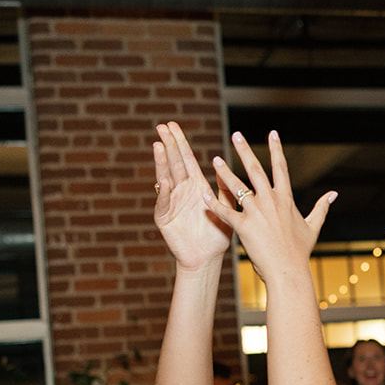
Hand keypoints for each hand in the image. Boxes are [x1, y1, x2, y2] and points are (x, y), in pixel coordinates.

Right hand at [152, 122, 232, 273]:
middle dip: (169, 145)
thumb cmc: (216, 235)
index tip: (173, 125)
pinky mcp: (164, 218)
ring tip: (158, 146)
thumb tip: (226, 167)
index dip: (180, 143)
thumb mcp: (225, 208)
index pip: (186, 159)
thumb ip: (225, 189)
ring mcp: (171, 203)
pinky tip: (164, 181)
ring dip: (162, 163)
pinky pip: (164, 203)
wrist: (207, 259)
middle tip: (162, 126)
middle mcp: (181, 191)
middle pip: (174, 164)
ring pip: (166, 178)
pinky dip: (165, 192)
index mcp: (196, 186)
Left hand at [203, 131, 334, 281]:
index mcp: (286, 199)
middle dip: (245, 151)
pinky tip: (204, 194)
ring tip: (215, 159)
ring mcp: (256, 213)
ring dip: (224, 172)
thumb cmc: (300, 251)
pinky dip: (214, 204)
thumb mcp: (313, 226)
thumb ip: (321, 207)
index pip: (281, 168)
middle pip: (255, 170)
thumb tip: (334, 194)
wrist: (289, 271)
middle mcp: (270, 201)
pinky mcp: (244, 227)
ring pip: (237, 187)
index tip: (272, 133)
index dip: (276, 149)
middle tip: (236, 135)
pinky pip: (226, 212)